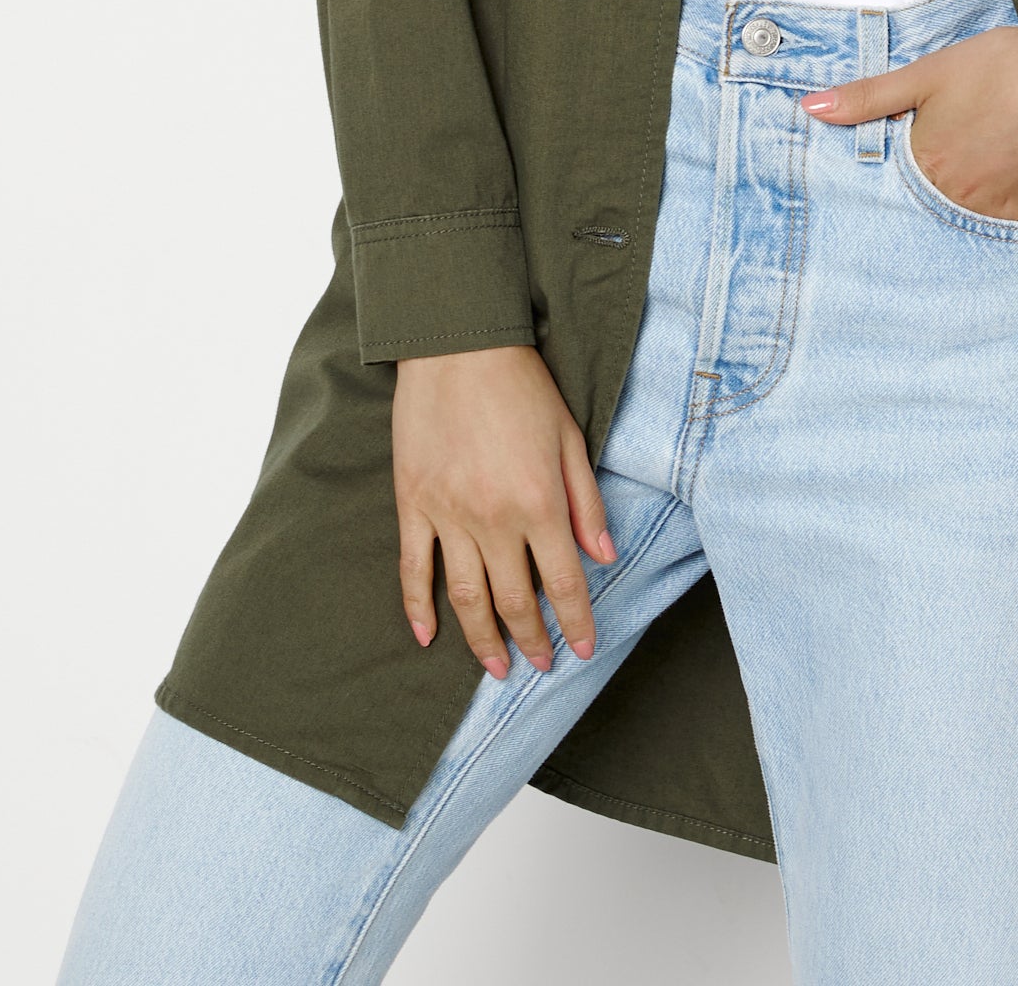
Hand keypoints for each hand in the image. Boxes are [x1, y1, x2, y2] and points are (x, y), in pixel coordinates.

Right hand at [392, 345, 616, 678]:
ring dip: (482, 640)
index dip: (575, 622)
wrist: (457, 348)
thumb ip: (586, 502)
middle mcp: (493, 518)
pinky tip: (428, 636)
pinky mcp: (414, 504)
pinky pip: (414, 568)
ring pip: (465, 597)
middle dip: (531, 641)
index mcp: (539, 502)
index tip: (583, 649)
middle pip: (513, 600)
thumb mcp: (569, 438)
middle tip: (541, 666)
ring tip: (497, 669)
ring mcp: (448, 514)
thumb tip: (603, 558)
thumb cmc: (522, 387)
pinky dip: (419, 607)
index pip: (562, 582)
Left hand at [800, 15, 1017, 221]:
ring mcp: (996, 211)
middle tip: (952, 157)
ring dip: (964, 199)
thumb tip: (809, 110)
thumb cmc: (1004, 65)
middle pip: (927, 205)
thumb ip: (867, 97)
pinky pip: (1006, 223)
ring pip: (964, 217)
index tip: (901, 166)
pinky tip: (1010, 170)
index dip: (897, 172)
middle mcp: (956, 198)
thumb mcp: (928, 73)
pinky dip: (1002, 203)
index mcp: (923, 163)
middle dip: (930, 188)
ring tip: (982, 161)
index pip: (890, 188)